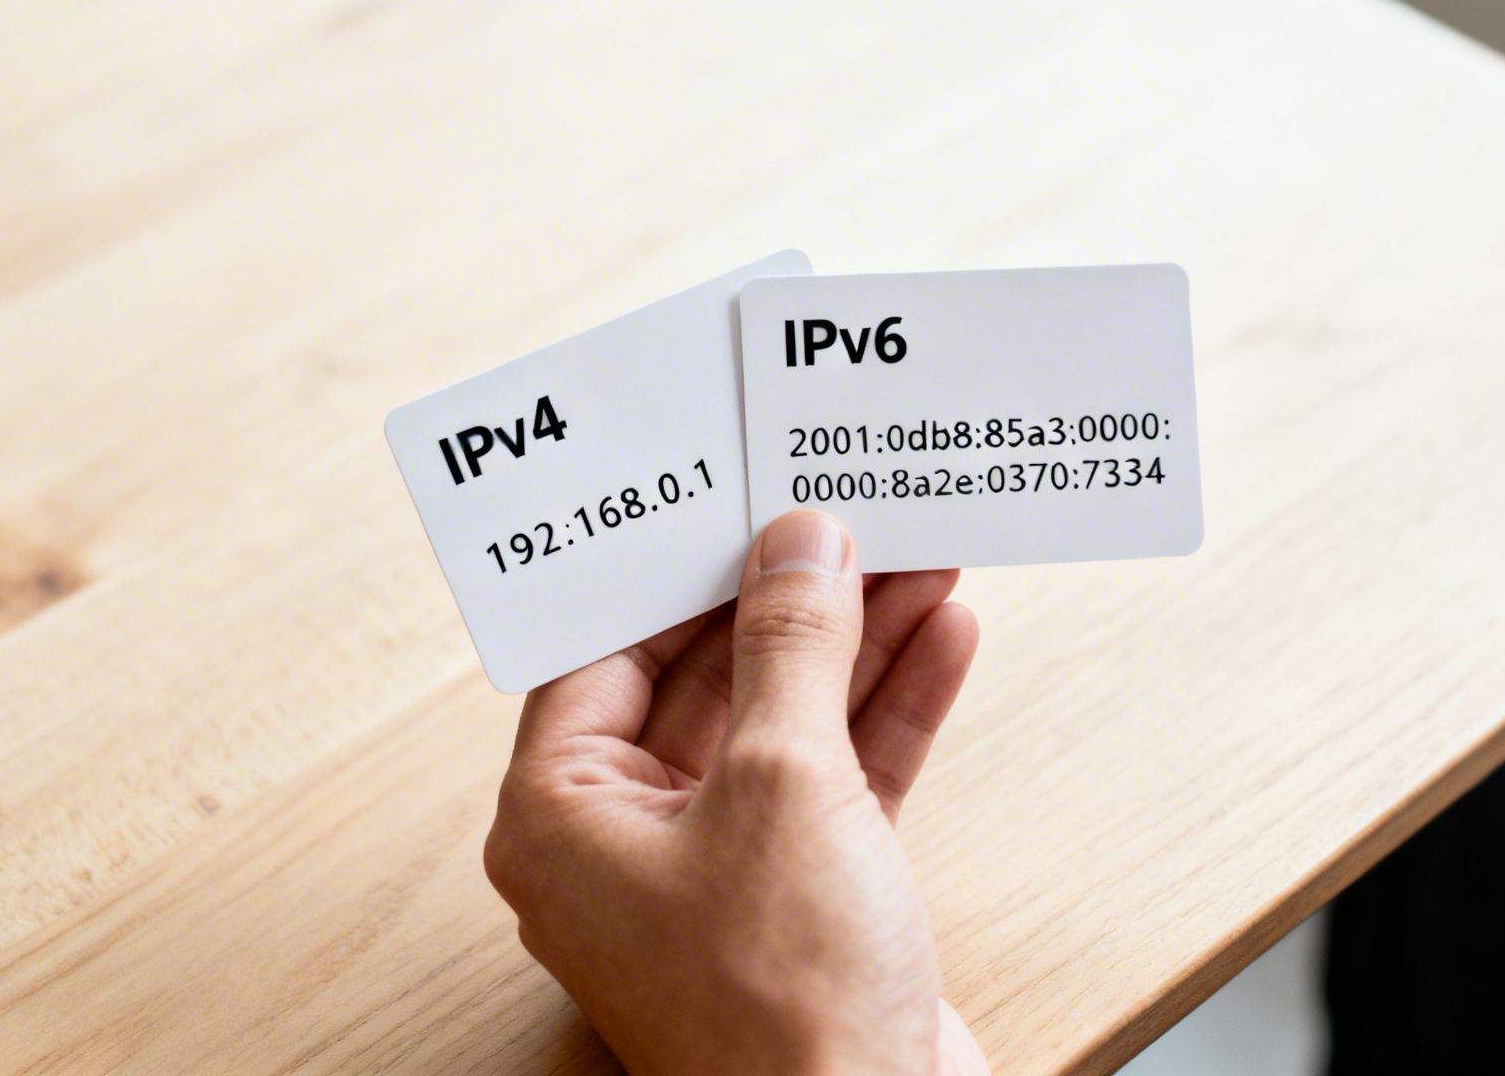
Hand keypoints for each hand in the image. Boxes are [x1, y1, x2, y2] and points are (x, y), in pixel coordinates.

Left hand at [484, 510, 987, 1075]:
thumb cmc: (783, 1002)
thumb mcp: (783, 783)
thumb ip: (790, 648)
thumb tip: (797, 548)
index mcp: (563, 815)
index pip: (606, 650)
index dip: (676, 570)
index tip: (738, 502)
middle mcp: (626, 842)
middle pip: (705, 678)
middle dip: (788, 600)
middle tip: (848, 515)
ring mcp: (717, 874)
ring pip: (784, 725)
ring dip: (856, 646)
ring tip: (920, 555)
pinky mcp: (801, 900)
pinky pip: (838, 781)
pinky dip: (888, 715)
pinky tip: (942, 640)